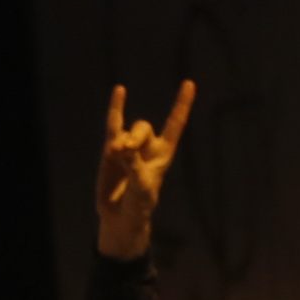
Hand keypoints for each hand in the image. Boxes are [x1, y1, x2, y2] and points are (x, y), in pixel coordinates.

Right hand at [94, 80, 196, 261]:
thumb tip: (123, 146)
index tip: (189, 83)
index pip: (175, 124)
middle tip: (125, 151)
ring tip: (116, 152)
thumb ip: (134, 165)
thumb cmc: (138, 203)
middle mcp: (147, 146)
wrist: (121, 216)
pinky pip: (113, 124)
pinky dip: (116, 107)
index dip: (182, 105)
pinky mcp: (110, 149)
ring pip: (126, 131)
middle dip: (135, 137)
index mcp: (164, 153)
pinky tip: (120, 89)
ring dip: (123, 140)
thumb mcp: (142, 186)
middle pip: (142, 128)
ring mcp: (128, 146)